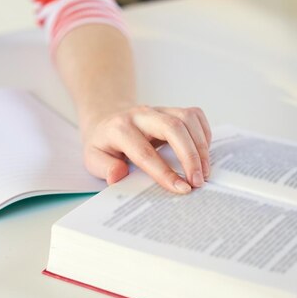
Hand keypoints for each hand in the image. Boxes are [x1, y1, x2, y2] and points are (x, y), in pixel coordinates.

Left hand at [81, 104, 211, 192]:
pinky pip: (194, 115)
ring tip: (203, 172)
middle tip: (197, 181)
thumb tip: (118, 175)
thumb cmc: (103, 143)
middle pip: (172, 128)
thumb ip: (105, 168)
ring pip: (187, 118)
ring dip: (200, 146)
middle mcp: (140, 115)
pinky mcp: (171, 109)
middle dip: (190, 156)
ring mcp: (158, 109)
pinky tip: (203, 154)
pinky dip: (203, 134)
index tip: (181, 188)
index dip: (164, 172)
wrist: (107, 119)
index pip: (145, 152)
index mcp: (119, 129)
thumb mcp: (93, 159)